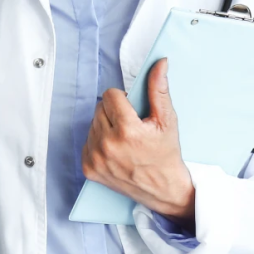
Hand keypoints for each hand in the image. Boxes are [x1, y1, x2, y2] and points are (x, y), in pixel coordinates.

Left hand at [81, 57, 194, 220]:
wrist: (163, 189)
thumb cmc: (166, 154)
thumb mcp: (167, 120)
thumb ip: (159, 89)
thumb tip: (160, 63)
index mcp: (127, 130)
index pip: (110, 95)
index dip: (123, 99)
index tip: (133, 111)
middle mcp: (107, 145)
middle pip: (99, 108)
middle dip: (114, 112)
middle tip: (131, 126)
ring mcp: (96, 158)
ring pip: (92, 124)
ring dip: (105, 126)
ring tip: (124, 139)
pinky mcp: (89, 168)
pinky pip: (87, 141)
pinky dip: (98, 142)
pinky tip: (115, 150)